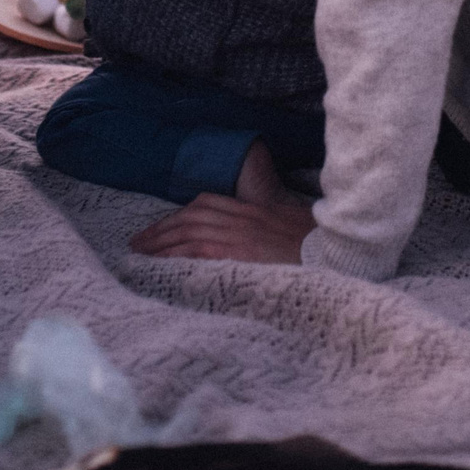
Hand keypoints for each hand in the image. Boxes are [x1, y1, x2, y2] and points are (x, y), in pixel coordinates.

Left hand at [130, 193, 313, 261]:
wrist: (330, 251)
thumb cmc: (312, 245)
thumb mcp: (284, 229)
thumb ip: (261, 234)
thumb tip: (253, 248)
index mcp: (249, 209)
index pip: (204, 205)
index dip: (179, 217)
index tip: (162, 227)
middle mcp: (238, 216)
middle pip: (188, 216)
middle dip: (161, 229)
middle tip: (138, 242)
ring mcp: (235, 233)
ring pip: (186, 231)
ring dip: (159, 242)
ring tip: (139, 254)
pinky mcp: (233, 251)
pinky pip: (194, 251)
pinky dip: (173, 255)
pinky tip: (158, 264)